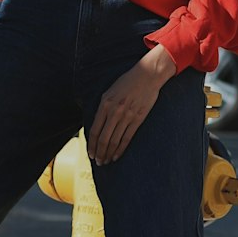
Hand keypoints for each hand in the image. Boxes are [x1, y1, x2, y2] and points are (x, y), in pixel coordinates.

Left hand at [88, 46, 176, 164]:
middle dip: (99, 152)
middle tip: (98, 162)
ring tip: (106, 161)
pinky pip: (127, 138)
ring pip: (115, 140)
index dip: (92, 144)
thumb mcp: (110, 92)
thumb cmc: (127, 82)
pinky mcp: (138, 118)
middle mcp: (114, 111)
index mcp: (105, 104)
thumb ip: (103, 107)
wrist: (147, 75)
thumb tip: (97, 124)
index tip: (90, 153)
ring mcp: (126, 115)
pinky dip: (121, 149)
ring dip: (108, 153)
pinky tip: (116, 156)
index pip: (95, 130)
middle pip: (104, 138)